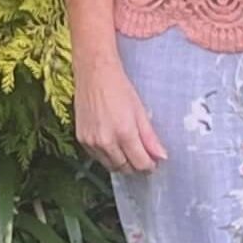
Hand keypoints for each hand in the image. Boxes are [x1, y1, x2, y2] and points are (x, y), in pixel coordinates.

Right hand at [73, 55, 167, 173]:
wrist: (94, 73)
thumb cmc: (119, 88)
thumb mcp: (139, 110)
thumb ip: (150, 137)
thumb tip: (162, 157)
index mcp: (124, 132)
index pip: (140, 163)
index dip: (149, 166)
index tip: (154, 162)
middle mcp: (106, 141)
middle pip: (125, 168)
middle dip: (136, 166)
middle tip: (143, 157)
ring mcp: (91, 142)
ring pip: (110, 166)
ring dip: (122, 163)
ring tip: (128, 151)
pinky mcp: (81, 140)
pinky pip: (97, 158)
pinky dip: (107, 157)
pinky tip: (113, 145)